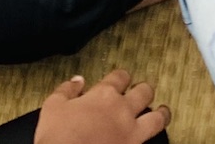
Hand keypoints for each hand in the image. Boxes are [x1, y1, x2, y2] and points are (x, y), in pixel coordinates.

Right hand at [35, 70, 169, 143]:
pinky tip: (152, 138)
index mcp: (103, 95)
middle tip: (142, 91)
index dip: (122, 76)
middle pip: (144, 92)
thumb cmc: (58, 137)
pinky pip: (152, 140)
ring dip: (161, 113)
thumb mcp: (53, 107)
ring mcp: (131, 131)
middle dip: (144, 90)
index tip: (121, 79)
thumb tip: (76, 81)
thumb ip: (66, 90)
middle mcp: (122, 110)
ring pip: (157, 117)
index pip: (120, 76)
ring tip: (162, 111)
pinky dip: (154, 138)